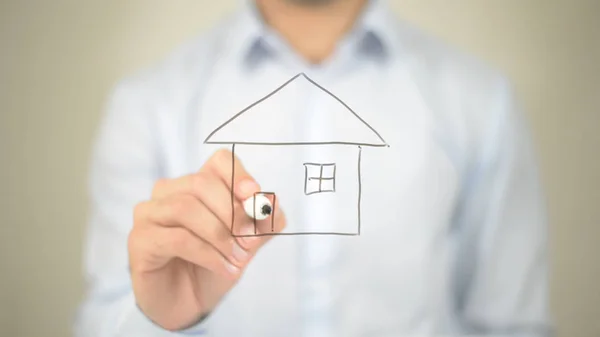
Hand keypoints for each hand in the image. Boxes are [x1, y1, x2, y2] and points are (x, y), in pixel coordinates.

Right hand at [128, 149, 284, 330]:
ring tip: (238, 260)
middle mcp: (169, 191)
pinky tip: (224, 268)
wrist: (188, 303)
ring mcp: (149, 213)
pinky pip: (177, 238)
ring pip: (186, 208)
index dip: (239, 176)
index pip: (220, 161)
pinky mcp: (140, 239)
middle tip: (251, 242)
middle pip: (202, 183)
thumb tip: (271, 204)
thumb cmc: (214, 265)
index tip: (256, 198)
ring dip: (220, 236)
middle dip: (233, 213)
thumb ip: (263, 223)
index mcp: (198, 184)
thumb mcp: (247, 243)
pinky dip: (208, 254)